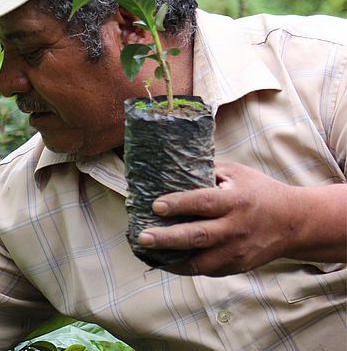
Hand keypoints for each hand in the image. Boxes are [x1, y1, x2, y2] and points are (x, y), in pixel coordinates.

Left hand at [138, 162, 299, 276]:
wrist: (294, 222)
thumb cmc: (259, 191)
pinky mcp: (237, 266)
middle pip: (198, 236)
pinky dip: (184, 267)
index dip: (178, 204)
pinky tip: (165, 260)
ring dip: (171, 259)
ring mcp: (237, 251)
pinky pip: (206, 270)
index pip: (203, 202)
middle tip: (142, 237)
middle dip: (167, 238)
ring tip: (147, 253)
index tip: (155, 206)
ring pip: (200, 262)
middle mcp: (236, 228)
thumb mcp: (237, 173)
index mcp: (235, 201)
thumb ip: (208, 171)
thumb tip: (172, 167)